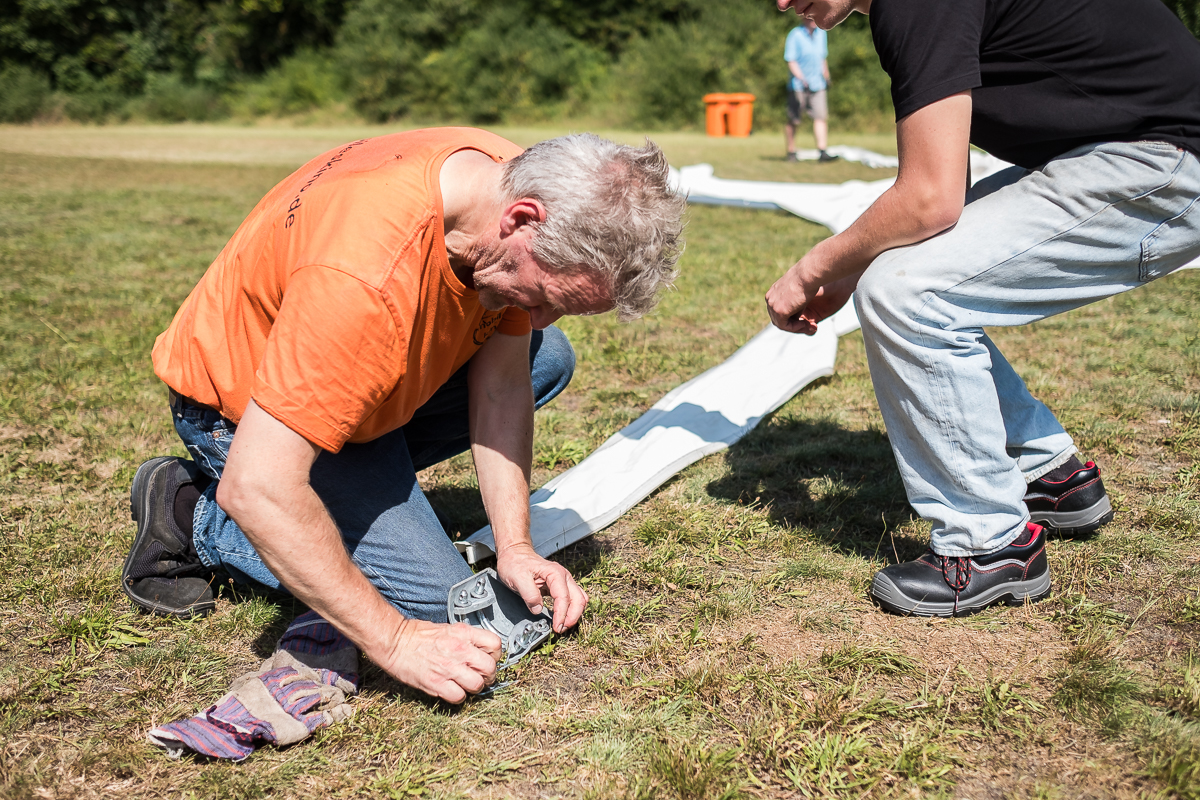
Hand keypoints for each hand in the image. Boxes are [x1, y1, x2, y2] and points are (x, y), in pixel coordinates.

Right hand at [381, 618, 501, 703]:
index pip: (496, 644)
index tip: (488, 658)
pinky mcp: (436, 683)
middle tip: (480, 676)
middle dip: (488, 675)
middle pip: (490, 668)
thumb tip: (481, 651)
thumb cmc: (419, 635)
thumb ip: (467, 638)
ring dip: (474, 688)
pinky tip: (452, 690)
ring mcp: (449, 667)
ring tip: (466, 685)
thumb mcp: (449, 628)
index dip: (495, 654)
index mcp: (464, 633)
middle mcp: (460, 650)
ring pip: (477, 685)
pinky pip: (459, 697)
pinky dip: (458, 697)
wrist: (395, 642)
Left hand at [496, 542, 588, 633]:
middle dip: (572, 617)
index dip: (561, 614)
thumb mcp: (517, 578)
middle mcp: (563, 576)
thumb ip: (529, 594)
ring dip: (574, 614)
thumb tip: (538, 610)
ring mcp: (564, 581)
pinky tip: (562, 618)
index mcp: (555, 573)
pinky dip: (571, 610)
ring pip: (579, 599)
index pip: (564, 597)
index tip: (556, 627)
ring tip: (563, 626)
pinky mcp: (560, 586)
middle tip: (561, 630)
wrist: (514, 553)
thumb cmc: (515, 563)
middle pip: (578, 599)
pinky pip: (573, 599)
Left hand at [766, 260, 859, 334]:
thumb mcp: (801, 288)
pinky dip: (796, 328)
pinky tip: (807, 323)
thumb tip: (800, 305)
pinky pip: (785, 326)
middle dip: (794, 324)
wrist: (809, 273)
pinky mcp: (779, 311)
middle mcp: (770, 299)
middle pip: (778, 318)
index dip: (791, 317)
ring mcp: (773, 305)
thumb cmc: (809, 277)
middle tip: (810, 325)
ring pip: (781, 324)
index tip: (805, 319)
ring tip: (810, 325)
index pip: (778, 311)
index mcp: (773, 292)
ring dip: (797, 327)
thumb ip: (797, 297)